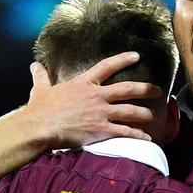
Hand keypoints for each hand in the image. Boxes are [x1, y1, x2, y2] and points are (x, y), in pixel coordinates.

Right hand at [23, 54, 161, 146]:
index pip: (107, 66)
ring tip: (154, 115)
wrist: (40, 126)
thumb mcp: (41, 89)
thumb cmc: (40, 109)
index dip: (123, 59)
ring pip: (130, 111)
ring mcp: (101, 113)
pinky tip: (147, 137)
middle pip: (127, 89)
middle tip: (158, 90)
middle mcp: (97, 96)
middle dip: (145, 89)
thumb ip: (41, 77)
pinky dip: (137, 135)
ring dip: (145, 113)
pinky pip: (124, 132)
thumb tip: (34, 66)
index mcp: (84, 83)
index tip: (136, 56)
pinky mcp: (101, 130)